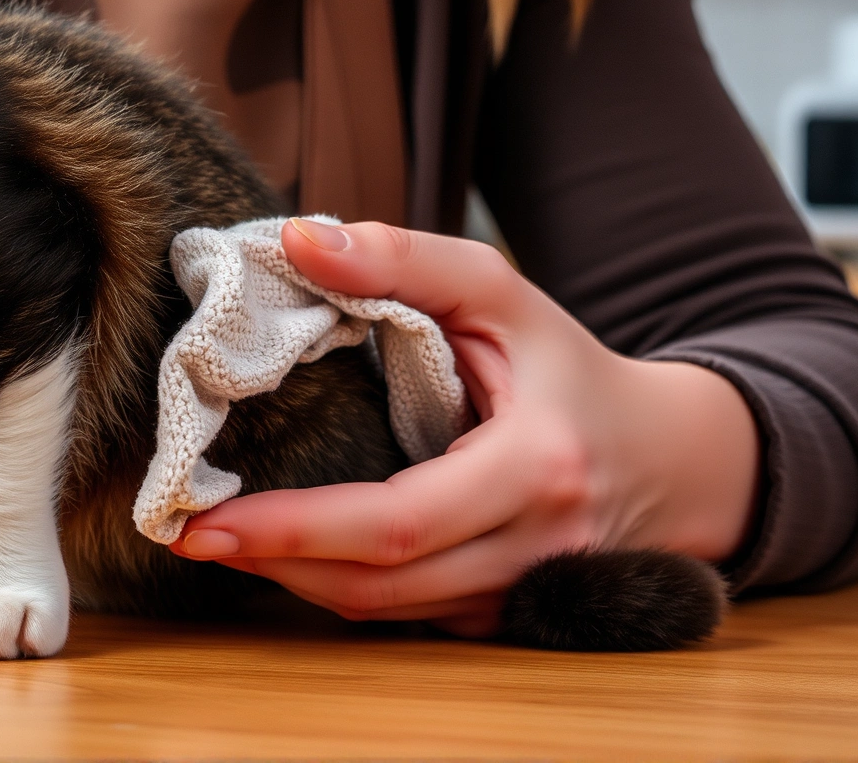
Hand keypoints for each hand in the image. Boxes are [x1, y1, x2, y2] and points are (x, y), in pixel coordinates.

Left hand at [173, 219, 759, 636]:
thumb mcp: (501, 293)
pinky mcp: (506, 615)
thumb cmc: (571, 368)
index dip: (297, 529)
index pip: (398, 522)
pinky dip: (347, 588)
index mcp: (536, 469)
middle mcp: (534, 549)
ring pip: (389, 612)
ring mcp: (522, 594)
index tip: (206, 519)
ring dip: (298, 582)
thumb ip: (403, 258)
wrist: (671, 459)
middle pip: (382, 586)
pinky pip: (411, 616)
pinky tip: (296, 552)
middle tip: (186, 532)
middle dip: (276, 564)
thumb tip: (298, 241)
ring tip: (224, 539)